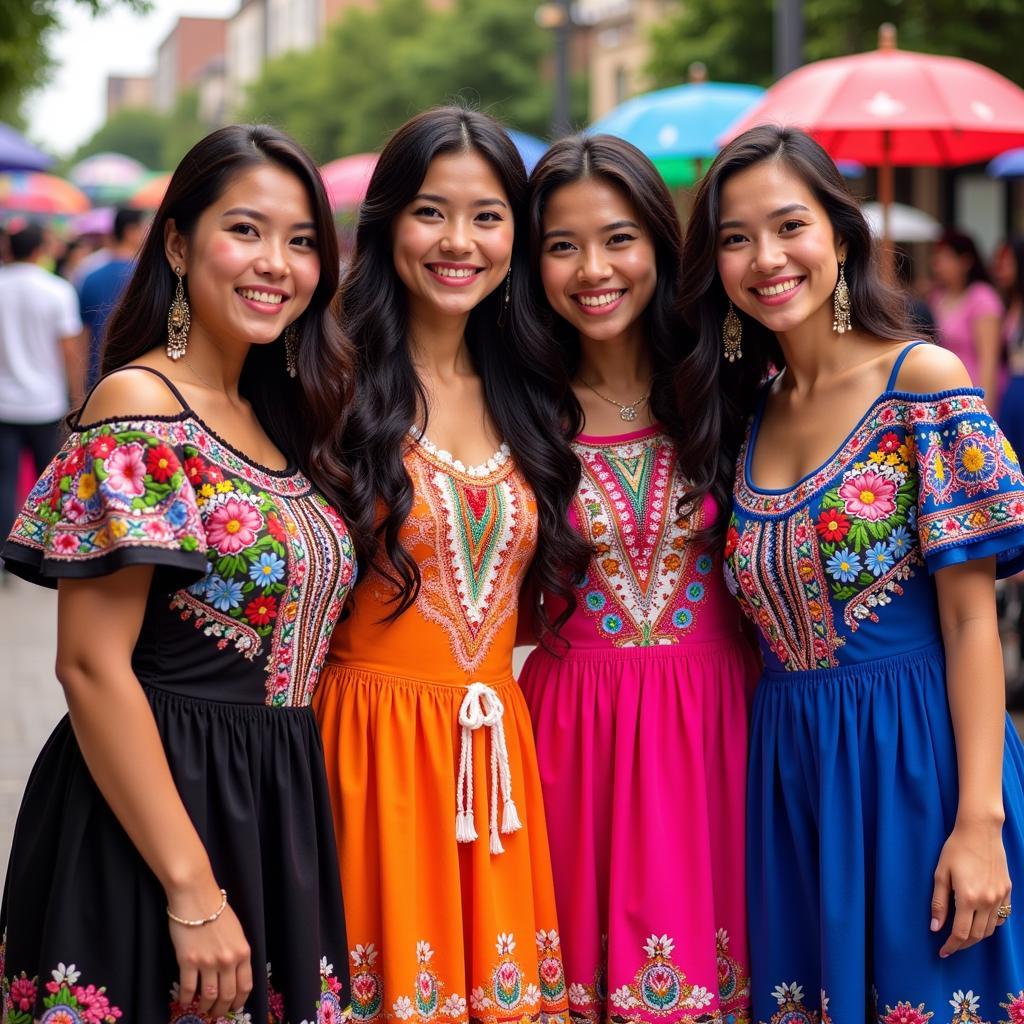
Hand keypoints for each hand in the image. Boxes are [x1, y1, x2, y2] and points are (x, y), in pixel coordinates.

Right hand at [168, 885, 252, 1018]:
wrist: (196, 896)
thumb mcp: (236, 931)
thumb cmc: (217, 909)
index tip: (234, 1007)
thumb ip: (237, 952)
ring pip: (208, 996)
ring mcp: (207, 963)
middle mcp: (227, 960)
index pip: (245, 985)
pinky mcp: (187, 962)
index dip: (239, 1001)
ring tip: (202, 1009)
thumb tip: (233, 973)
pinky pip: (188, 989)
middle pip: (227, 995)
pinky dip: (186, 999)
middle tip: (216, 1013)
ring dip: (205, 1007)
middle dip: (222, 1009)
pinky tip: (185, 1001)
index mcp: (243, 952)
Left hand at [931, 818, 1010, 956]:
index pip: (961, 933)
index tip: (942, 952)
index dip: (951, 945)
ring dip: (977, 937)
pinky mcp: (1007, 891)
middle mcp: (988, 902)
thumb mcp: (940, 874)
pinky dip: (991, 925)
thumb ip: (938, 903)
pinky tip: (980, 922)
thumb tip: (936, 928)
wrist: (980, 832)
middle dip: (963, 945)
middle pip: (977, 935)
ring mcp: (1000, 897)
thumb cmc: (955, 849)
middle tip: (951, 948)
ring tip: (963, 937)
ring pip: (991, 929)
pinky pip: (1002, 917)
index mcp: (969, 898)